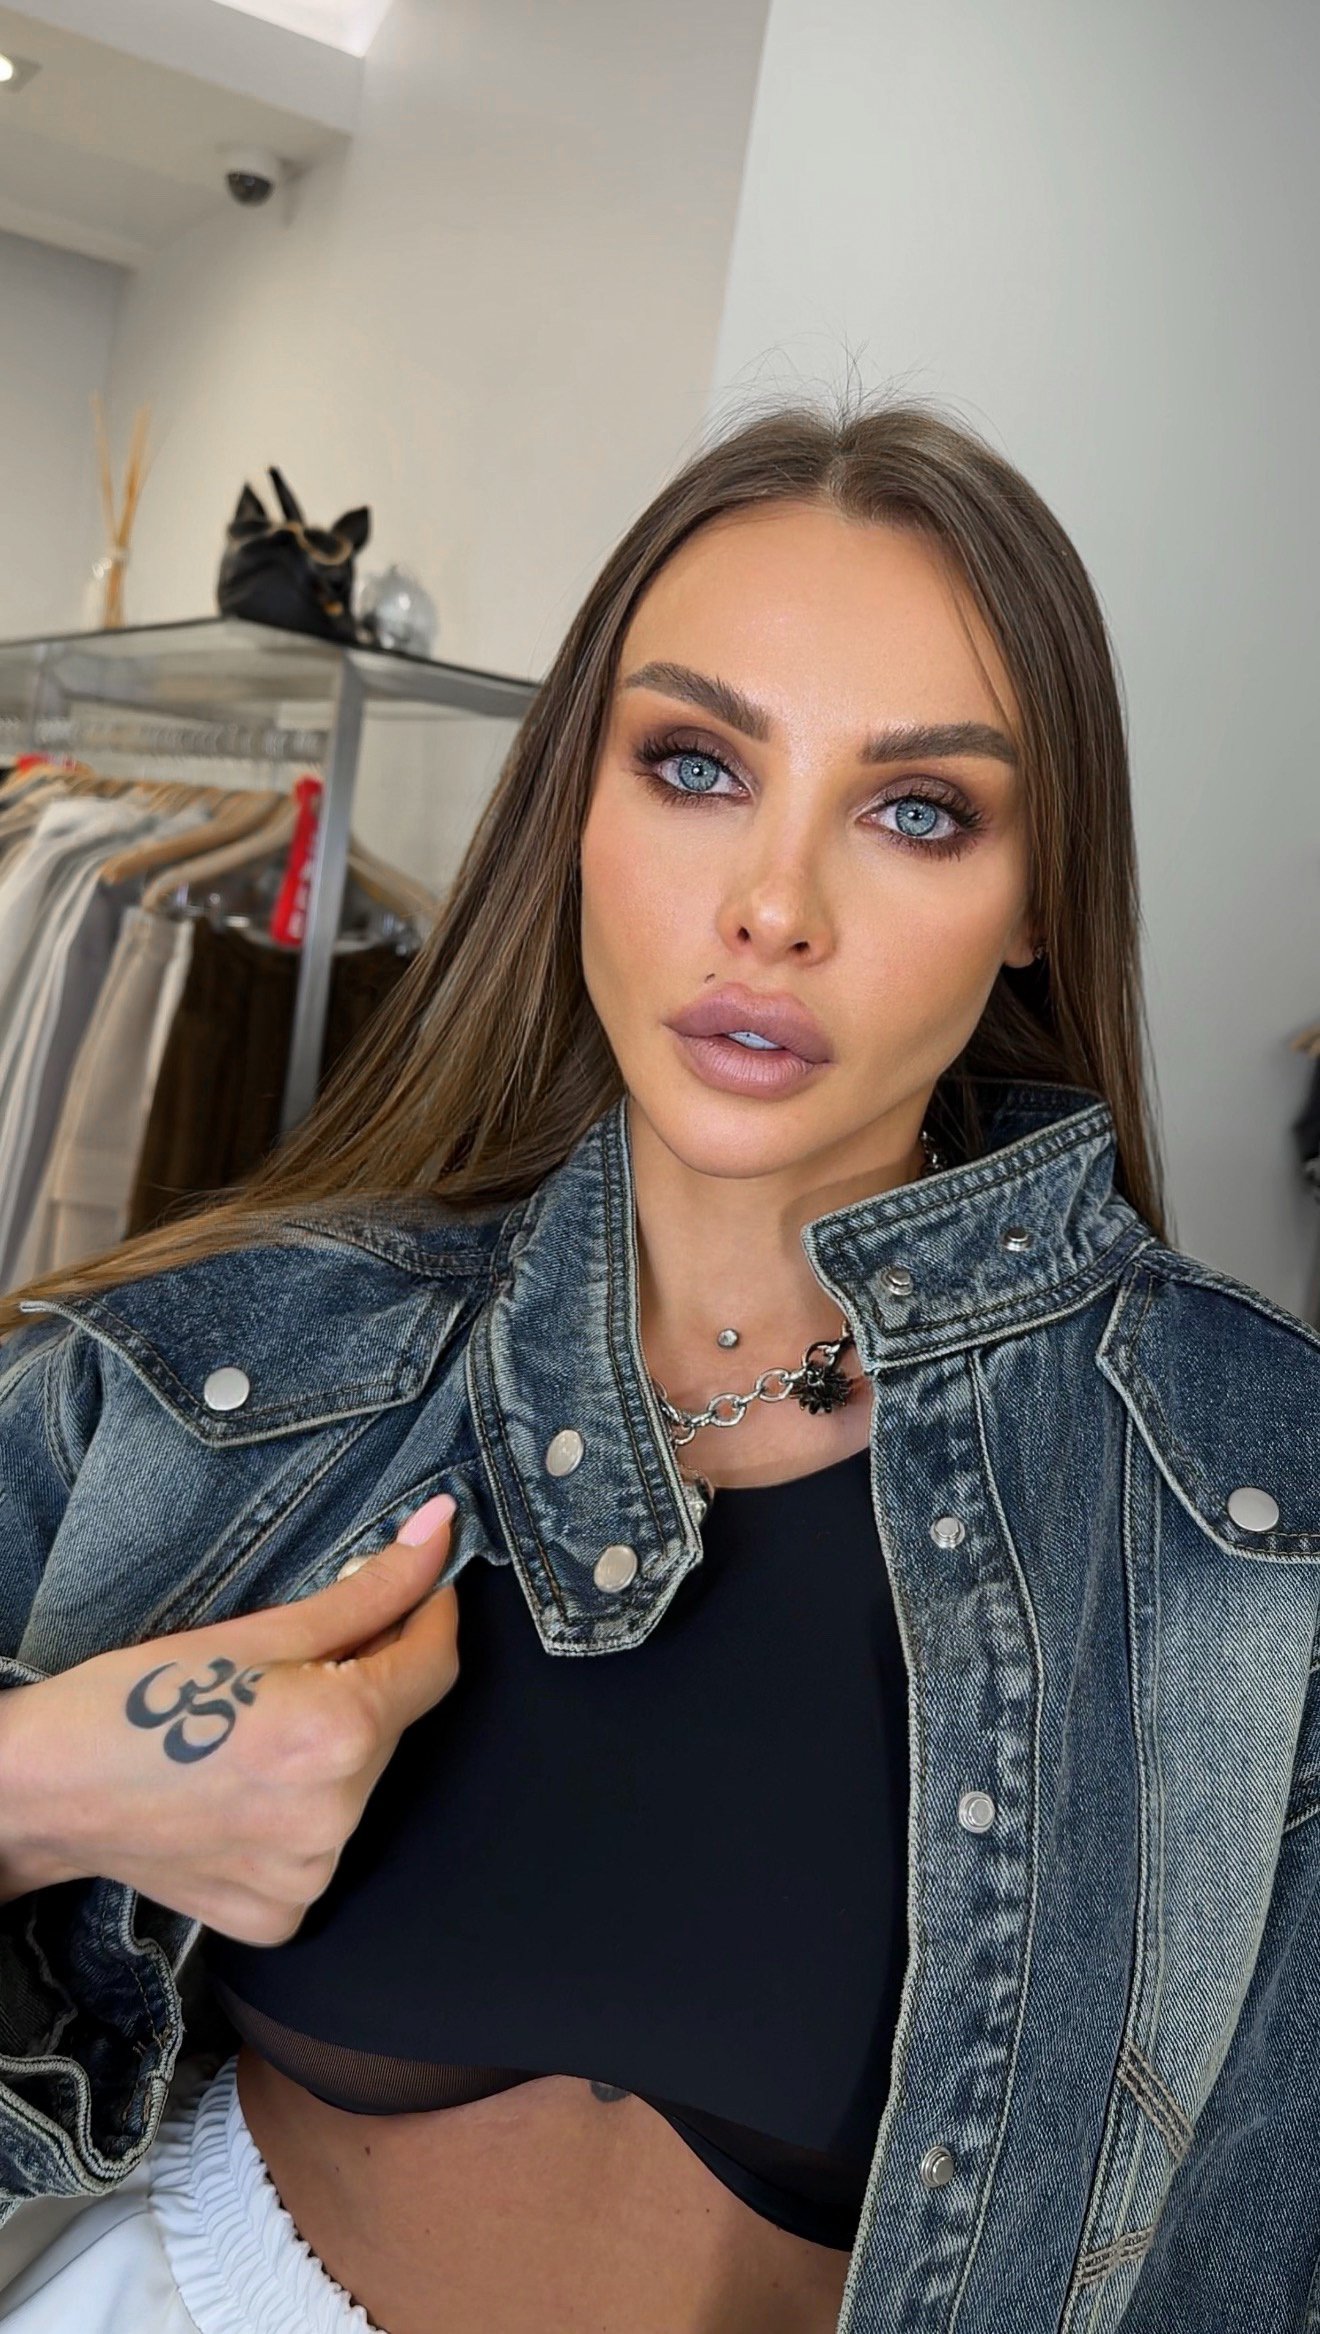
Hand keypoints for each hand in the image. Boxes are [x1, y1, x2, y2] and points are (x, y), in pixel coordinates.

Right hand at [0, 1493, 459, 1942]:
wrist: (46, 1792)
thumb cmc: (137, 1700)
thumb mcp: (256, 1631)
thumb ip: (366, 1589)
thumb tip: (440, 1531)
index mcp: (337, 1733)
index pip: (435, 1665)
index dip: (431, 1615)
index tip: (419, 1586)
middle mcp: (336, 1816)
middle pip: (393, 1725)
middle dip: (365, 1682)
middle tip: (295, 1667)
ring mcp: (309, 1876)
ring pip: (360, 1787)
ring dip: (332, 1751)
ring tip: (255, 1735)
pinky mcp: (280, 1915)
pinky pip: (320, 1849)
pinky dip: (299, 1814)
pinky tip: (245, 1793)